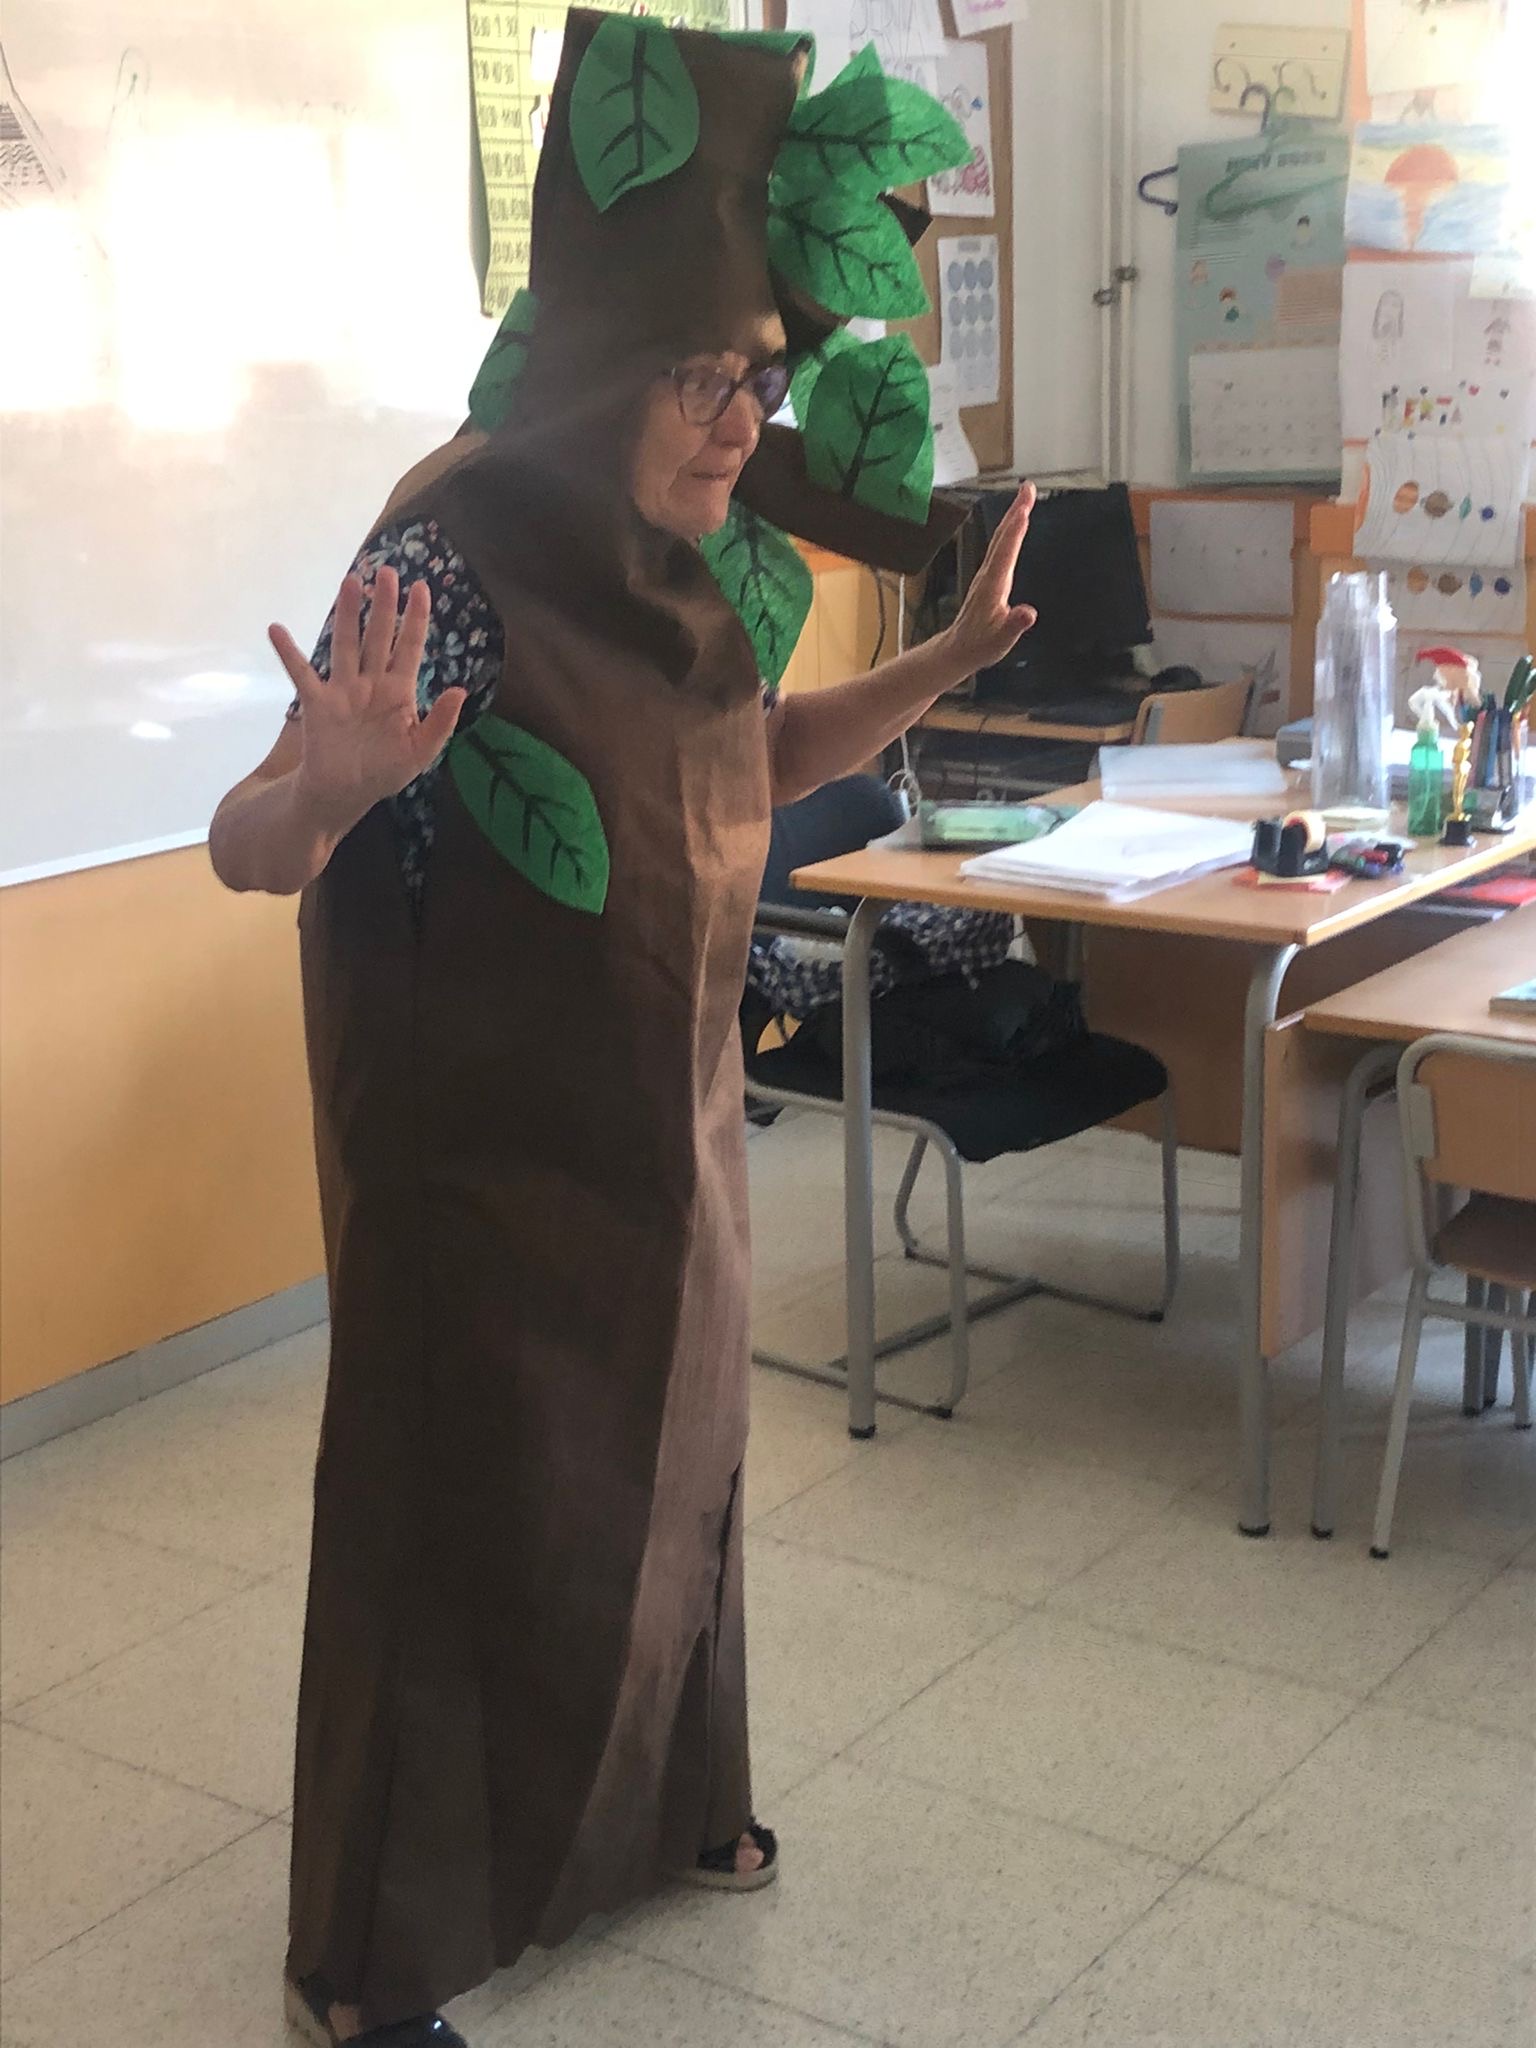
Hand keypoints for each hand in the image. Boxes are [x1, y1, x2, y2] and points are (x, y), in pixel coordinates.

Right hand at [269, 566, 466, 834]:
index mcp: (399, 692)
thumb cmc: (383, 773)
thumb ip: (440, 723)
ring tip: (350, 582)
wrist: (344, 795)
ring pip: (346, 643)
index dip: (415, 618)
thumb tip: (459, 689)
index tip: (421, 588)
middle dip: (383, 605)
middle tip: (386, 571)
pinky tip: (277, 629)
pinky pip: (301, 673)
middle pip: (378, 635)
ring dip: (347, 613)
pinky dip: (289, 652)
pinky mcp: (317, 703)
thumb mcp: (420, 753)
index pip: (410, 646)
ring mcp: (343, 690)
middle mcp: (371, 683)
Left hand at [945, 482, 1037, 676]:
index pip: (1006, 550)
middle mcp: (988, 574)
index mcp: (993, 585)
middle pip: (1003, 536)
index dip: (1016, 528)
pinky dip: (1009, 532)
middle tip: (1028, 488)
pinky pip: (1001, 548)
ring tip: (1025, 499)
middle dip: (1015, 511)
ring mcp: (987, 575)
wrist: (958, 650)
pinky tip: (1015, 527)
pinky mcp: (988, 578)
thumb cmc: (980, 646)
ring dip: (1012, 517)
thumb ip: (1014, 625)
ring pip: (1001, 539)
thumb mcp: (1001, 640)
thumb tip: (1028, 613)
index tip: (1025, 506)